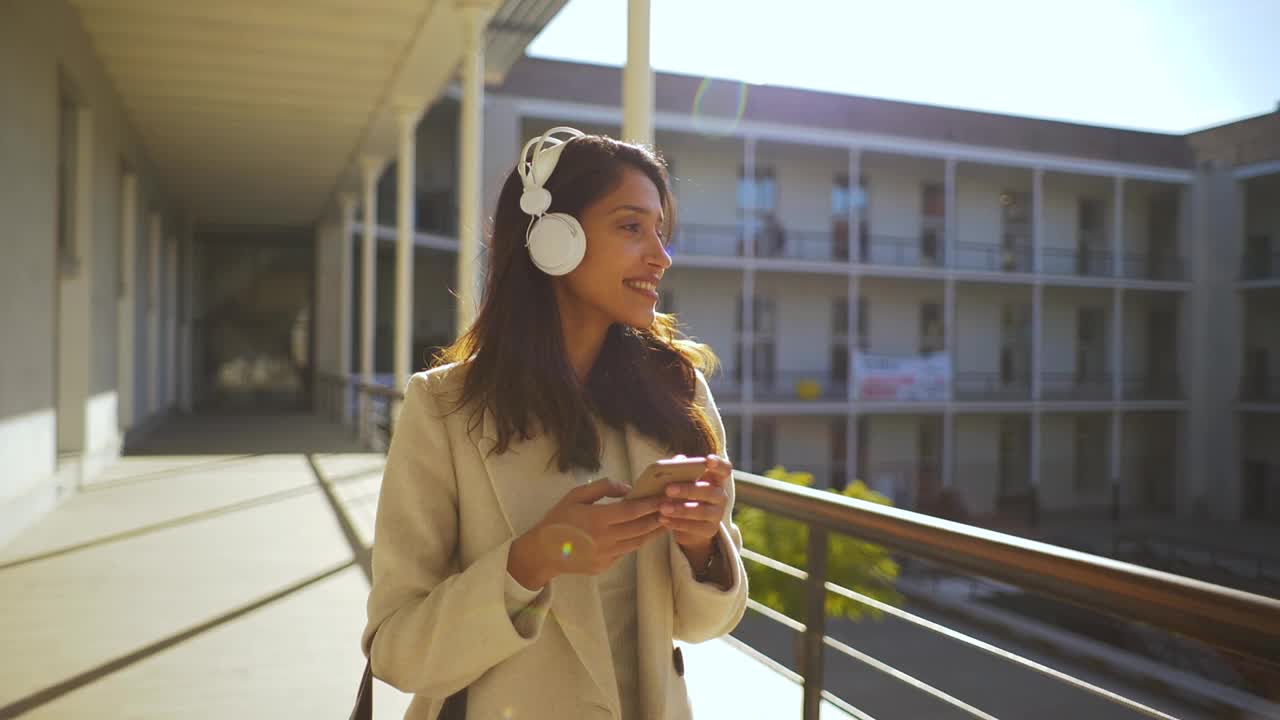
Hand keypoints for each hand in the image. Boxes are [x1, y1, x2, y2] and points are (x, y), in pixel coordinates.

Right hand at [509, 478, 666, 587]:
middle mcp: (605, 538)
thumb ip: (602, 488)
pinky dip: (637, 542)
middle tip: (672, 509)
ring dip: (652, 532)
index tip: (663, 498)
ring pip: (636, 542)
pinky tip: (644, 534)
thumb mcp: (575, 495)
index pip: (632, 511)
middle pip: (639, 528)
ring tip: (664, 522)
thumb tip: (627, 488)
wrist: (542, 552)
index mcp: (597, 519)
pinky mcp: (604, 566)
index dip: (650, 505)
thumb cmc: (558, 519)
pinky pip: (626, 551)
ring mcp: (606, 555)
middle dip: (657, 518)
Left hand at [659, 454, 731, 550]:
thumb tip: (678, 459)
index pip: (725, 469)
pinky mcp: (710, 530)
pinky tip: (663, 519)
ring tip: (662, 507)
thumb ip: (682, 469)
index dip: (719, 463)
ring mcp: (717, 514)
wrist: (688, 526)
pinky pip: (694, 527)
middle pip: (709, 491)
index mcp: (716, 480)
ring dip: (680, 509)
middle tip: (668, 489)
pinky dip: (677, 523)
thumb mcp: (683, 482)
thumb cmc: (685, 495)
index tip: (708, 460)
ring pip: (701, 511)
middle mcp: (721, 496)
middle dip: (688, 489)